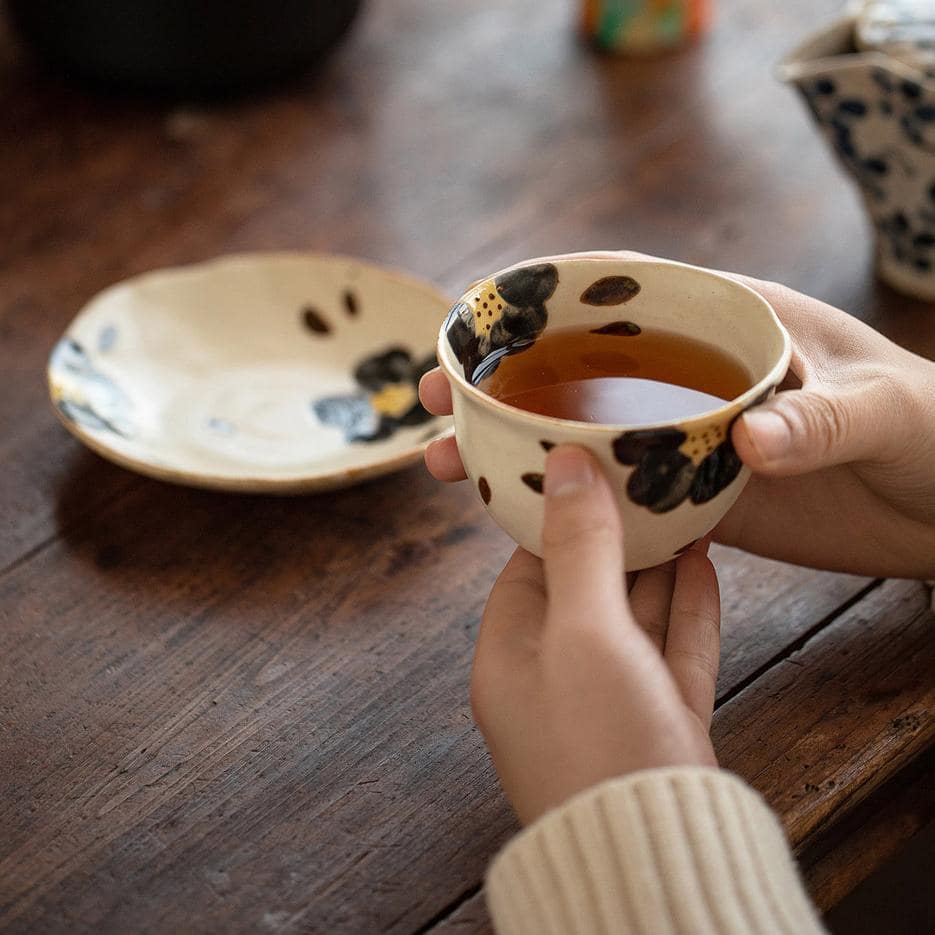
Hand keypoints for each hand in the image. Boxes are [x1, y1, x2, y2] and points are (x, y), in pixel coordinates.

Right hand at [421, 258, 934, 577]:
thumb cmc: (933, 433)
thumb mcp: (883, 412)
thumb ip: (821, 419)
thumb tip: (750, 438)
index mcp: (728, 323)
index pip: (620, 292)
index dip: (539, 303)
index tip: (472, 325)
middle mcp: (692, 375)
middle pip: (577, 366)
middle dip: (502, 380)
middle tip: (432, 400)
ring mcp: (685, 437)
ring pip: (582, 433)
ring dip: (515, 447)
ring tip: (447, 466)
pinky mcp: (692, 494)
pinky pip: (615, 494)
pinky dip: (564, 502)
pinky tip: (513, 514)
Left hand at [471, 446, 718, 825]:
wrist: (657, 861)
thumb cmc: (598, 745)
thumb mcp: (584, 632)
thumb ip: (579, 548)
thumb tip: (563, 463)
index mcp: (510, 658)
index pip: (527, 567)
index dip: (557, 517)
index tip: (585, 470)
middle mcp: (554, 681)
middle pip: (585, 589)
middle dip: (617, 538)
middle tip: (647, 481)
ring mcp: (610, 705)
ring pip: (634, 619)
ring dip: (658, 568)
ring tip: (680, 511)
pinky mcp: (659, 725)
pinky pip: (671, 654)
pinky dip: (686, 611)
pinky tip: (703, 566)